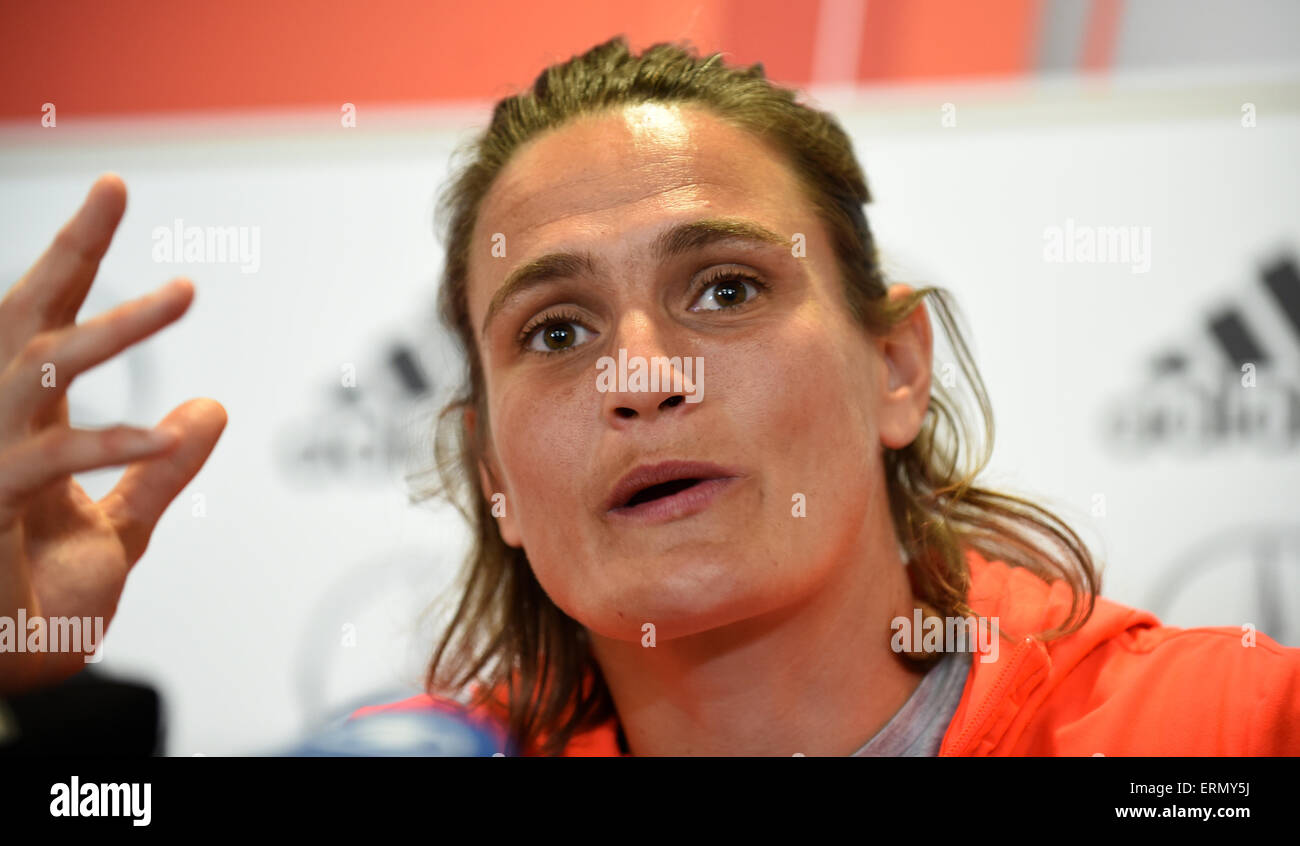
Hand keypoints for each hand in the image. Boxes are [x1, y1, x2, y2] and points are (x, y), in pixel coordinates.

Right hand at [0, 173, 226, 694]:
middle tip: (114, 188)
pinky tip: (169, 430)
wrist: (4, 666)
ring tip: (182, 292)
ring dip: (113, 331)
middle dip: (70, 252)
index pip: (53, 320)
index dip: (78, 255)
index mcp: (27, 419)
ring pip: (41, 372)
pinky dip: (114, 446)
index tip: (112, 189)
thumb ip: (163, 469)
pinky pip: (51, 462)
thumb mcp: (119, 527)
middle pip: (31, 320)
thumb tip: (213, 404)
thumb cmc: (38, 595)